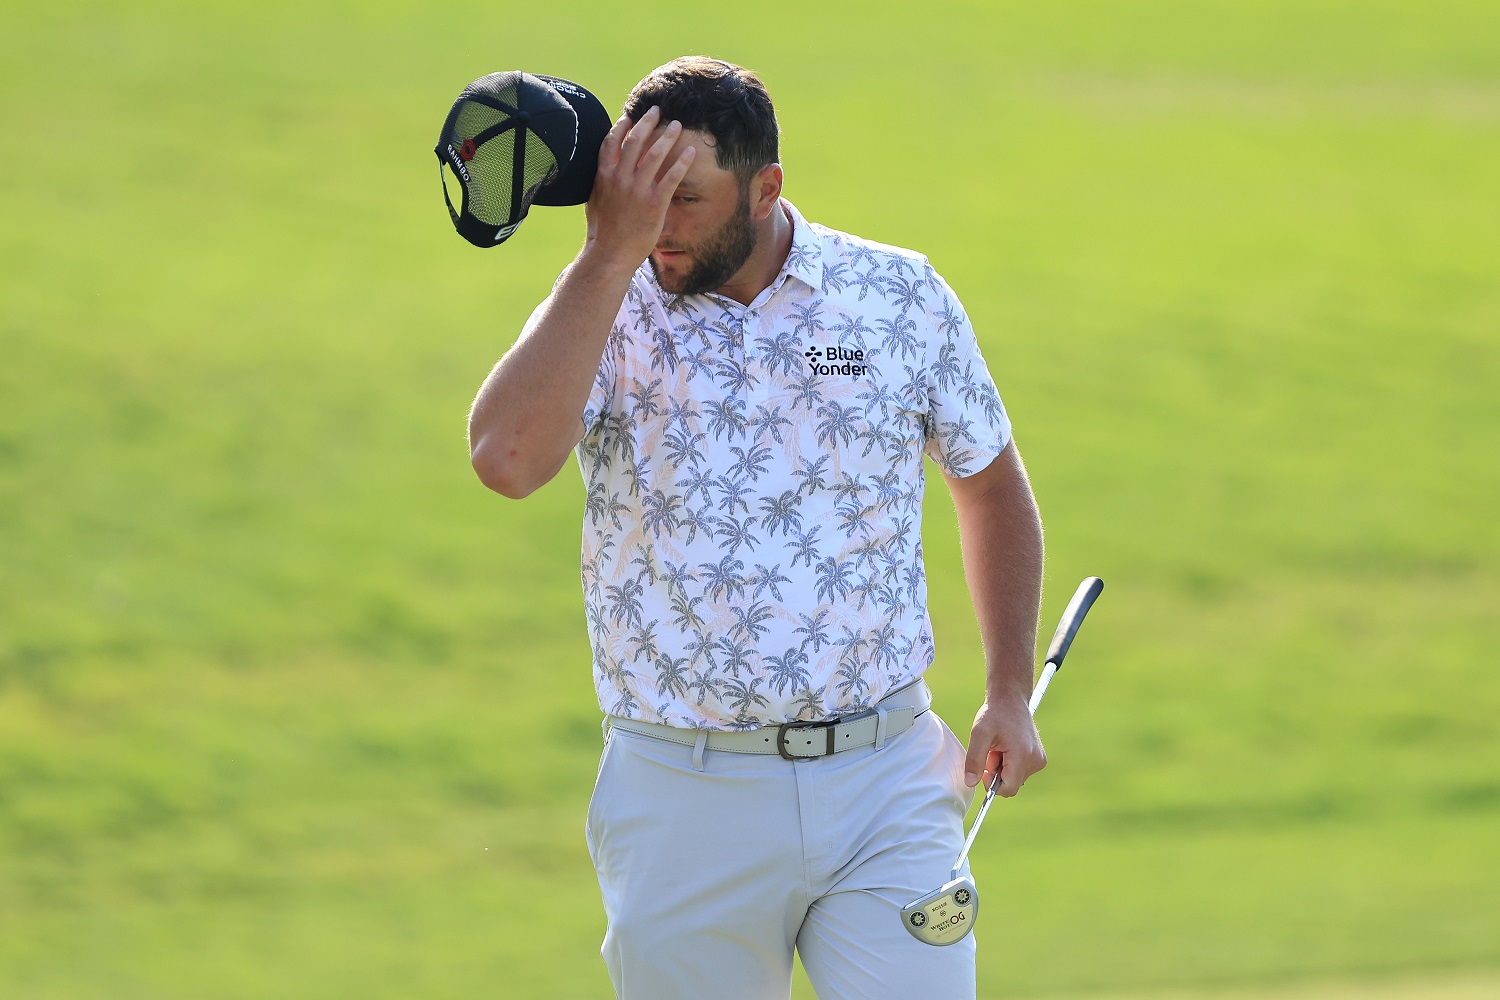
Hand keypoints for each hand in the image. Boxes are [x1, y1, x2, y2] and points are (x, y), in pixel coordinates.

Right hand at [583, 106, 694, 267]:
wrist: (610, 254)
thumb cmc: (602, 231)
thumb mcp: (594, 201)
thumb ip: (600, 182)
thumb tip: (603, 171)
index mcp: (603, 176)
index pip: (612, 142)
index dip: (622, 126)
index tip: (631, 115)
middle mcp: (620, 178)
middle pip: (635, 140)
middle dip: (648, 122)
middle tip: (658, 111)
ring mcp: (637, 190)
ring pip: (655, 154)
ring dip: (667, 136)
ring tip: (677, 126)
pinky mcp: (654, 203)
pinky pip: (671, 177)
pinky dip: (681, 162)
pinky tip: (690, 152)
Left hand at [965, 694, 1046, 796]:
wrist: (1011, 699)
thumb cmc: (995, 714)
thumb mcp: (979, 734)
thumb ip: (974, 760)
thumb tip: (970, 783)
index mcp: (1023, 756)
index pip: (1009, 789)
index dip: (992, 784)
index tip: (984, 767)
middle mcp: (1036, 760)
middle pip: (1011, 784)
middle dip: (997, 773)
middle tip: (991, 751)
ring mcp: (1039, 760)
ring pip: (1015, 778)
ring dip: (1002, 768)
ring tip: (999, 747)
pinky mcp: (1039, 758)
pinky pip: (1020, 771)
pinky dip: (1010, 764)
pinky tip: (1006, 747)